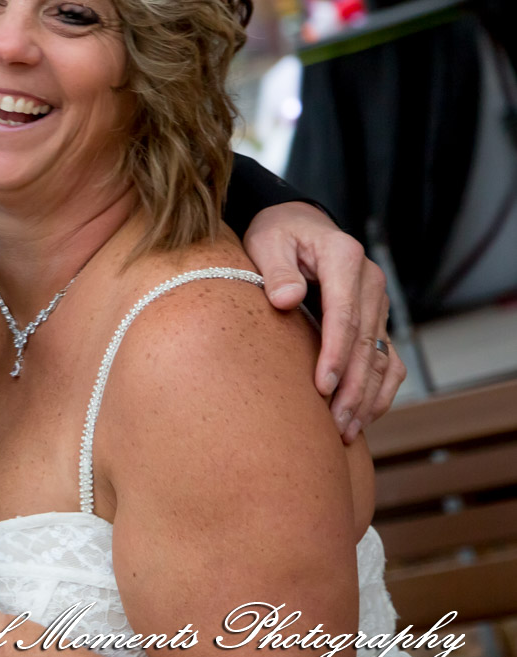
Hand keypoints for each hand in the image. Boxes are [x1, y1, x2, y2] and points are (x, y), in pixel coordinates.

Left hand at [241, 201, 405, 440]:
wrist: (299, 225)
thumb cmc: (277, 234)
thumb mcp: (268, 241)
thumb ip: (276, 269)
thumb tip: (286, 300)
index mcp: (344, 258)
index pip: (343, 314)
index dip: (334, 353)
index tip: (321, 387)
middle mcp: (370, 281)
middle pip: (366, 342)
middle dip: (352, 387)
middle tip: (334, 425)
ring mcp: (378, 302)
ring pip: (381, 357)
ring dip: (367, 397)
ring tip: (346, 432)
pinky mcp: (377, 319)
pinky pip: (387, 360)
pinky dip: (380, 390)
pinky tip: (363, 417)